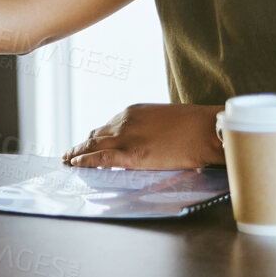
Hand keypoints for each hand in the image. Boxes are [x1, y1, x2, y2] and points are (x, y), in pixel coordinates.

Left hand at [63, 104, 223, 168]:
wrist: (207, 130)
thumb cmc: (194, 126)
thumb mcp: (163, 119)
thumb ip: (147, 128)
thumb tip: (144, 141)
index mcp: (132, 112)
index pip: (107, 127)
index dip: (95, 137)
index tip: (87, 143)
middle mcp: (124, 122)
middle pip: (96, 135)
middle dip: (82, 145)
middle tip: (69, 153)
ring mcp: (126, 137)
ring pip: (93, 145)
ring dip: (78, 153)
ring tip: (69, 160)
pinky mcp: (131, 154)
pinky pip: (100, 158)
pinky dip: (85, 161)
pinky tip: (75, 164)